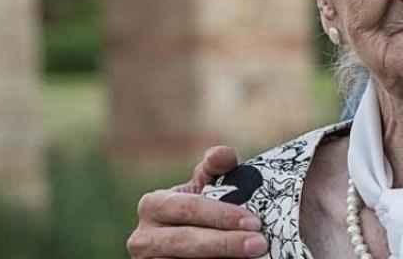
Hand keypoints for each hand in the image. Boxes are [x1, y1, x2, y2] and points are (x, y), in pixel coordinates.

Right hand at [127, 146, 268, 258]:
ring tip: (253, 255)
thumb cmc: (199, 211)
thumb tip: (223, 154)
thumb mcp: (204, 187)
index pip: (189, 208)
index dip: (222, 215)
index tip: (254, 222)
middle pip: (186, 240)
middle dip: (226, 242)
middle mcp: (142, 237)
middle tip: (259, 243)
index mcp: (153, 204)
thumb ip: (215, 168)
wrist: (185, 246)